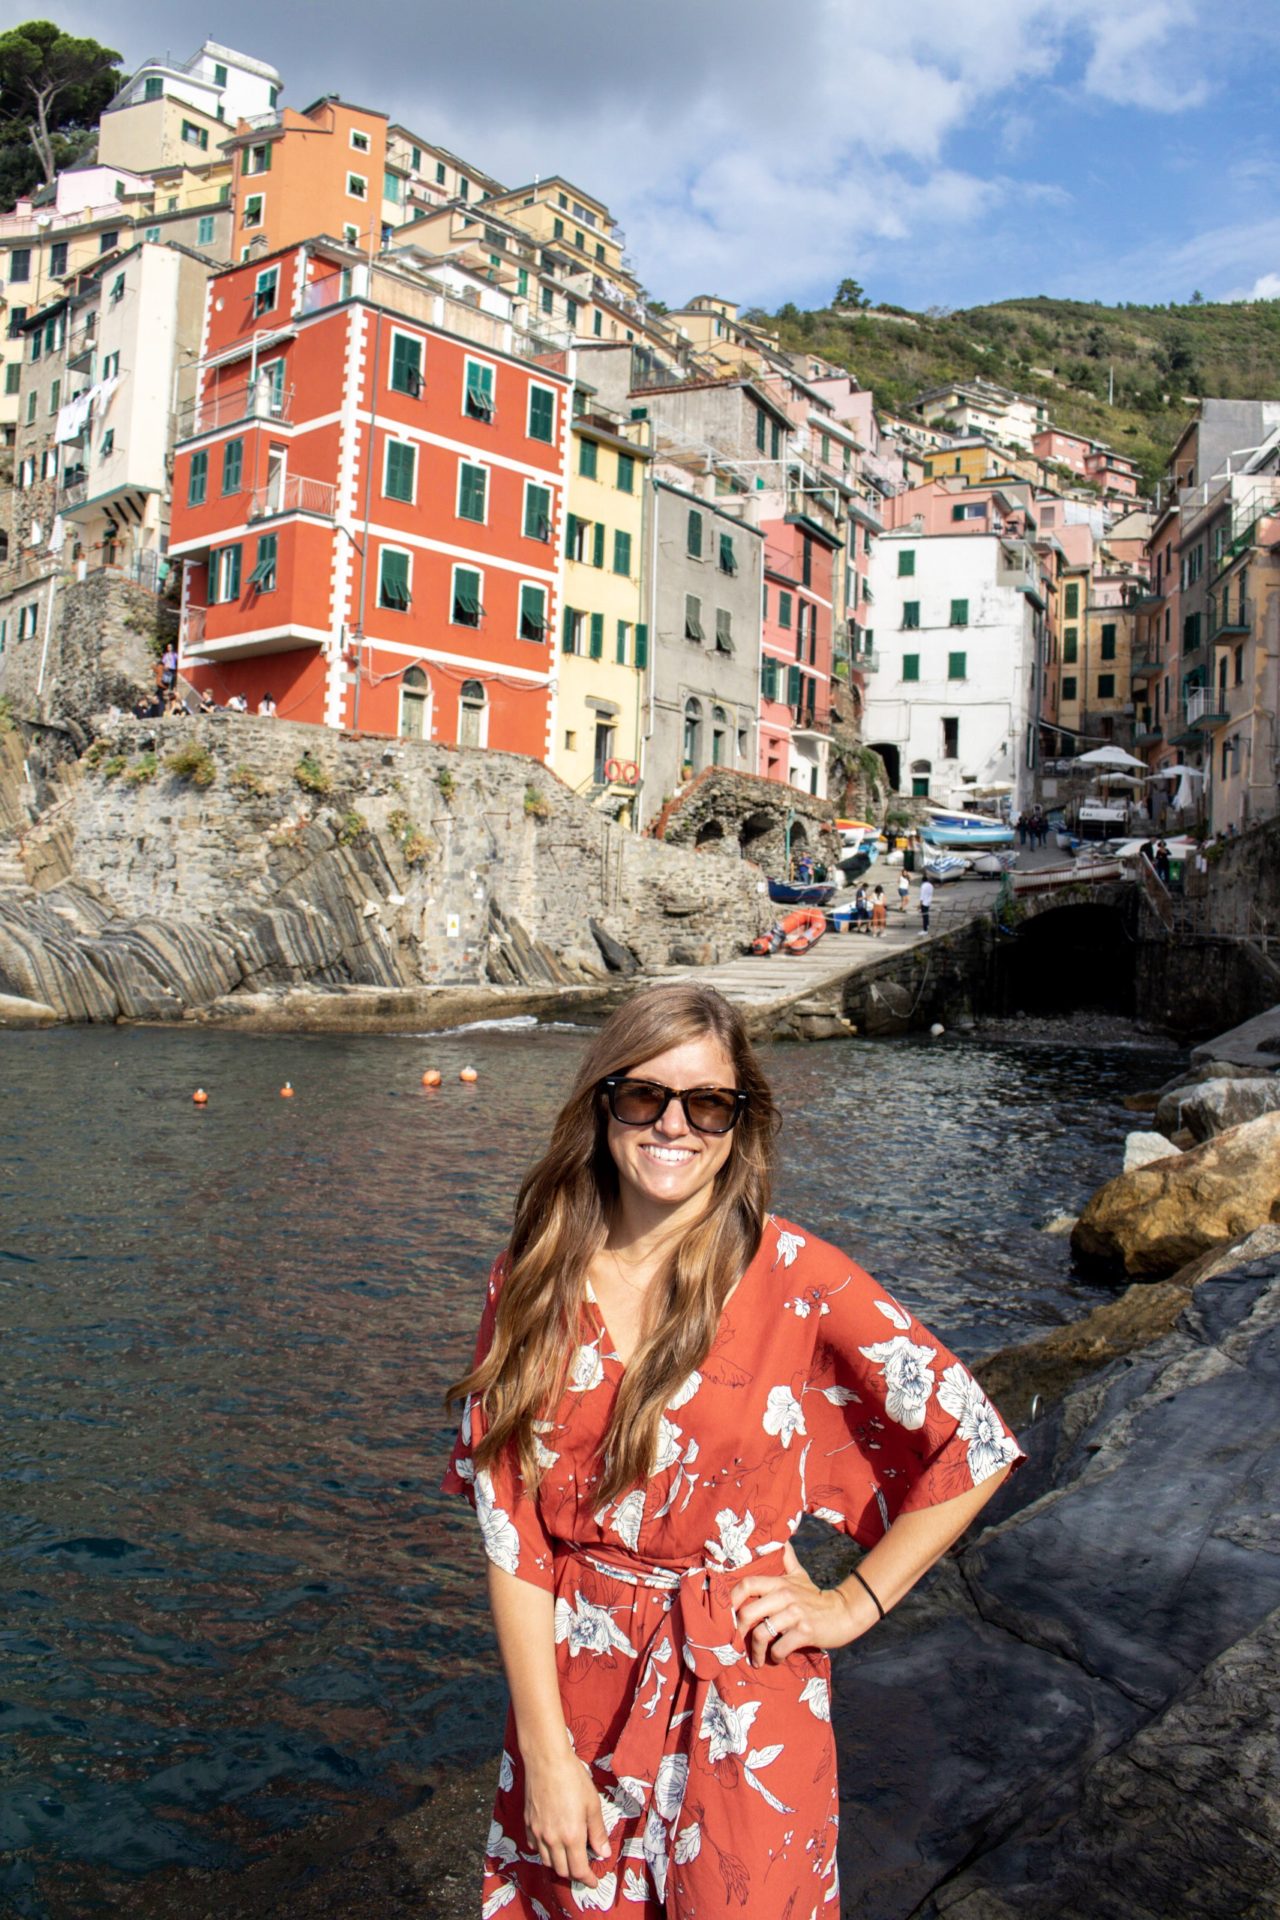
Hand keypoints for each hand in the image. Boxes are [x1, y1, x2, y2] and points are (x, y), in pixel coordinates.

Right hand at [523, 1749, 608, 1886]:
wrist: (546, 1760)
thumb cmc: (573, 1778)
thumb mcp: (592, 1804)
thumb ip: (597, 1831)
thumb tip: (603, 1853)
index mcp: (572, 1836)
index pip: (578, 1870)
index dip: (587, 1879)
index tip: (594, 1882)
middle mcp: (552, 1839)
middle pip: (561, 1870)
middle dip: (573, 1874)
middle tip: (583, 1868)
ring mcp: (538, 1832)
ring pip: (547, 1861)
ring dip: (558, 1864)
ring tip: (568, 1856)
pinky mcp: (528, 1823)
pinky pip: (534, 1846)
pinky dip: (544, 1850)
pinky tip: (551, 1842)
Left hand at [730, 1543, 867, 1664]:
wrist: (844, 1613)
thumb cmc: (817, 1597)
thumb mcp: (801, 1576)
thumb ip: (788, 1561)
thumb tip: (783, 1543)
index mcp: (779, 1583)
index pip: (747, 1584)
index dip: (731, 1599)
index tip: (725, 1615)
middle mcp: (784, 1596)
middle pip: (748, 1613)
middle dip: (738, 1632)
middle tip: (736, 1644)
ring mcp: (794, 1614)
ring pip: (761, 1634)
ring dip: (755, 1651)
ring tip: (756, 1659)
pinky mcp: (804, 1632)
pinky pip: (779, 1648)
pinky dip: (775, 1657)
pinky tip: (776, 1658)